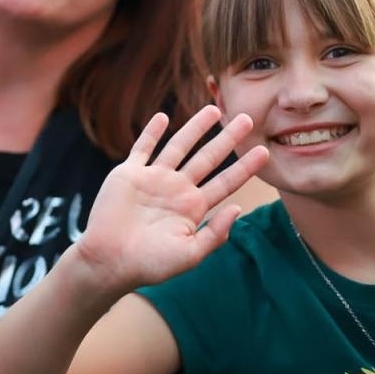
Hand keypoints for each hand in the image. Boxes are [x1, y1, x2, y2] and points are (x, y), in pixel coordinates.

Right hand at [69, 106, 269, 293]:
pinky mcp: (129, 175)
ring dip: (195, 128)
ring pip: (179, 146)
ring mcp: (153, 180)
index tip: (265, 151)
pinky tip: (164, 117)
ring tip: (213, 109)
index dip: (245, 167)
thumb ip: (216, 234)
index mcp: (193, 208)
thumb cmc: (150, 264)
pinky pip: (142, 148)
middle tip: (247, 118)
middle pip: (208, 158)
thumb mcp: (191, 254)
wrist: (109, 262)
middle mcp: (177, 190)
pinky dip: (152, 132)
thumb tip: (238, 207)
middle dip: (228, 138)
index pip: (226, 182)